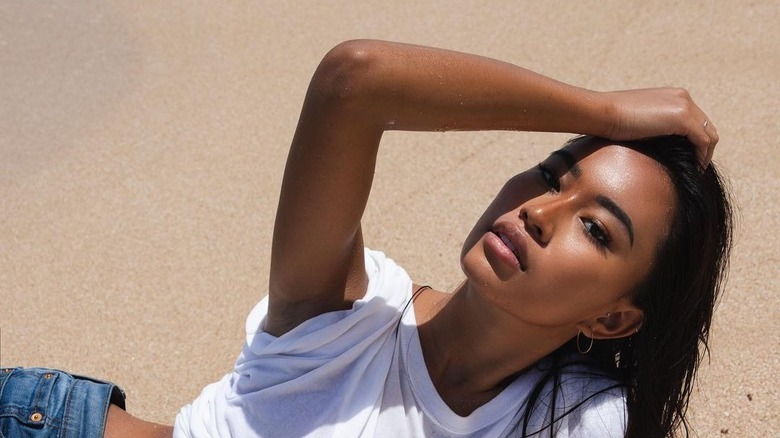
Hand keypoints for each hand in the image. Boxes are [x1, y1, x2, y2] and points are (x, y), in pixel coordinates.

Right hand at [602, 88, 717, 166]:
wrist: (601, 113)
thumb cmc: (610, 120)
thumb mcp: (638, 121)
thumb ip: (653, 127)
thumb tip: (659, 147)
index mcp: (673, 96)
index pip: (695, 120)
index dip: (695, 141)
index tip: (689, 158)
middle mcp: (683, 97)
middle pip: (706, 127)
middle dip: (703, 148)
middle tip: (695, 167)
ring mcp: (684, 106)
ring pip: (709, 134)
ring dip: (705, 154)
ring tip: (696, 170)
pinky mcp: (683, 117)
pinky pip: (703, 141)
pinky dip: (701, 156)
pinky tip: (693, 168)